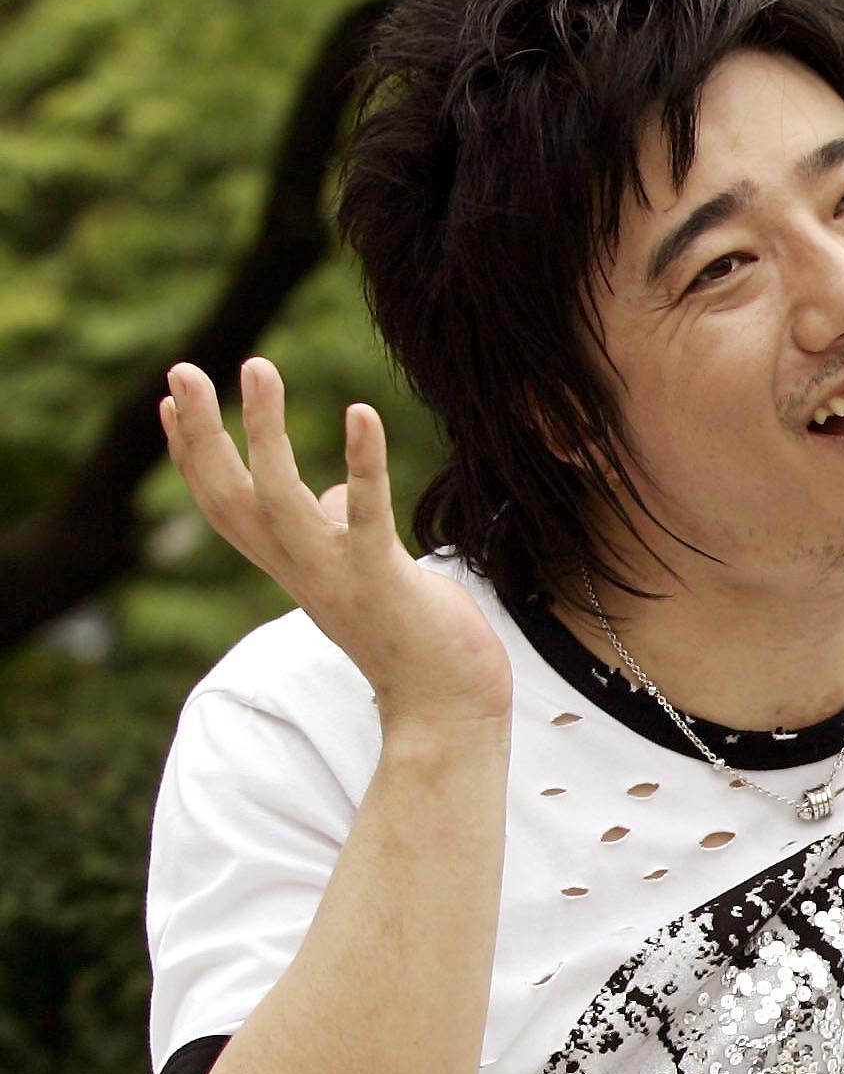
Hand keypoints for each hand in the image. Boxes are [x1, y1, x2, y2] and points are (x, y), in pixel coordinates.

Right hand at [161, 357, 508, 729]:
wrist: (446, 706)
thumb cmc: (409, 638)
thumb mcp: (361, 575)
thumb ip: (335, 531)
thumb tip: (330, 490)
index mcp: (291, 566)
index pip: (223, 505)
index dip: (191, 456)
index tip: (167, 403)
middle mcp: (299, 570)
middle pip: (229, 495)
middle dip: (199, 432)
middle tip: (181, 367)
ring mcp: (335, 575)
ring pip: (279, 495)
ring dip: (263, 429)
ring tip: (256, 367)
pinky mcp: (382, 578)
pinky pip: (364, 513)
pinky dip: (361, 462)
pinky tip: (360, 412)